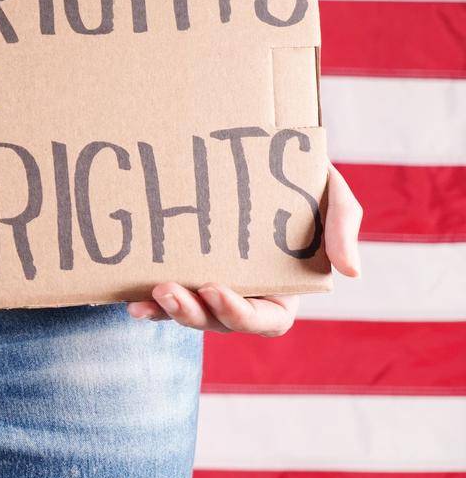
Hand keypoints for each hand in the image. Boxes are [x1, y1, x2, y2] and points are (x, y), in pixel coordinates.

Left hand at [127, 165, 362, 336]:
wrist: (264, 155)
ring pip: (188, 312)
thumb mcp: (333, 197)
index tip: (215, 288)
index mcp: (282, 291)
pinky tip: (126, 299)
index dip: (239, 314)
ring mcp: (209, 284)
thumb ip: (342, 229)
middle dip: (192, 314)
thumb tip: (352, 271)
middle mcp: (244, 295)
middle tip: (168, 291)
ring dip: (166, 310)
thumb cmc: (305, 180)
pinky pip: (162, 295)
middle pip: (218, 322)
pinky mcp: (182, 270)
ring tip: (146, 296)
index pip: (264, 322)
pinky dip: (145, 302)